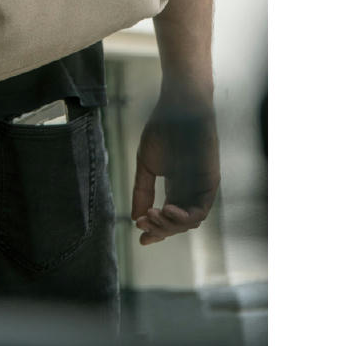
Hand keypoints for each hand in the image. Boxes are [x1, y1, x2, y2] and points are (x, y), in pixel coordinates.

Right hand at [131, 89, 219, 245]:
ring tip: (153, 215)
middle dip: (159, 228)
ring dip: (170, 224)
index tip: (140, 239)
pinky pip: (201, 209)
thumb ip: (142, 191)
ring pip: (189, 221)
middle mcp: (189, 191)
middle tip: (143, 224)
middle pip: (177, 223)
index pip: (167, 217)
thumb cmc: (161, 130)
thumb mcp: (146, 164)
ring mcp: (201, 188)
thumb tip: (135, 218)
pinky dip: (185, 216)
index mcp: (174, 187)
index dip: (155, 231)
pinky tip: (168, 210)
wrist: (177, 107)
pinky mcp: (211, 182)